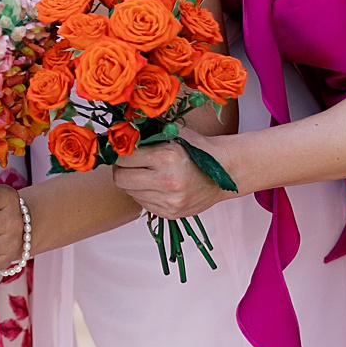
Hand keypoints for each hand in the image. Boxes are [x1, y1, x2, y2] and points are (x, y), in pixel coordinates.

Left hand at [114, 136, 240, 218]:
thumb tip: (120, 133)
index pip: (124, 158)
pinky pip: (142, 204)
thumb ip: (148, 133)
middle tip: (128, 162)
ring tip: (145, 172)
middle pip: (121, 179)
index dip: (120, 153)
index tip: (123, 150)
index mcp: (167, 157)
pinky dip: (143, 193)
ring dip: (132, 182)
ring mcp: (170, 202)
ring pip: (130, 192)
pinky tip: (155, 185)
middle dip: (121, 169)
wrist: (225, 172)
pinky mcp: (172, 214)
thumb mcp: (174, 132)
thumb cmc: (198, 149)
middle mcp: (168, 182)